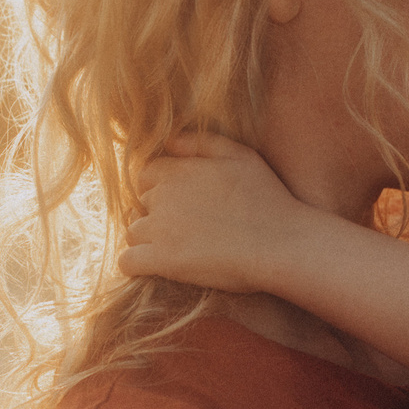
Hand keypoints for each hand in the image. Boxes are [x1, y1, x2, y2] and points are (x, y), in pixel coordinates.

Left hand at [116, 131, 311, 292]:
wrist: (282, 244)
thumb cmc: (267, 199)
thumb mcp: (240, 155)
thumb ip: (201, 143)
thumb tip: (169, 140)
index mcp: (179, 171)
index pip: (146, 174)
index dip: (159, 188)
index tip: (181, 204)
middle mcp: (164, 197)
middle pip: (139, 203)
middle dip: (155, 214)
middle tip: (184, 229)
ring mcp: (160, 229)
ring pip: (132, 232)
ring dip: (146, 240)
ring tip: (175, 249)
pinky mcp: (162, 260)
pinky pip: (127, 262)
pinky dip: (135, 265)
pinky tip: (154, 267)